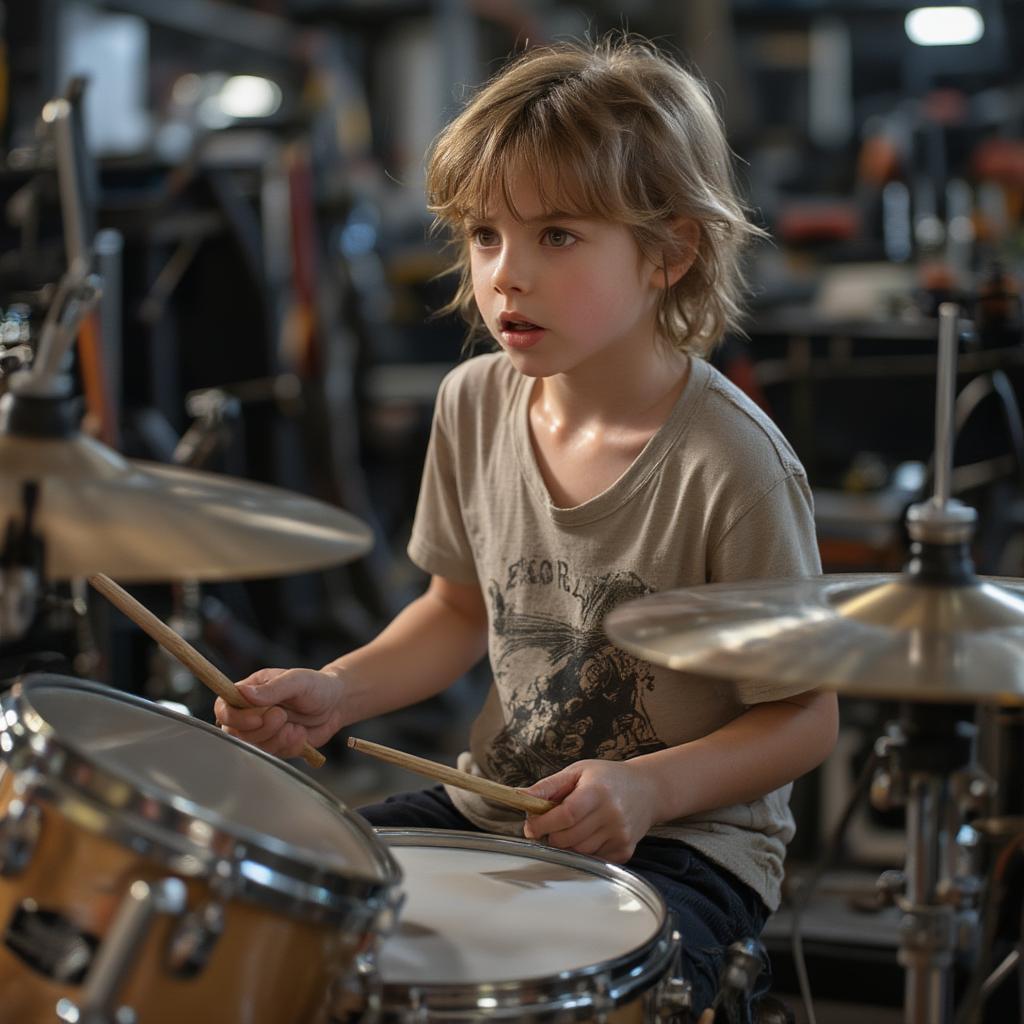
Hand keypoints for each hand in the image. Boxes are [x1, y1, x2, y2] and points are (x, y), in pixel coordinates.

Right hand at [215, 667, 347, 758]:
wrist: (336, 704)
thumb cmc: (316, 686)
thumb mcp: (297, 680)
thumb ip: (272, 688)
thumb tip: (242, 693)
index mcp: (250, 691)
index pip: (224, 707)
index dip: (234, 717)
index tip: (257, 718)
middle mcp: (251, 713)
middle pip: (235, 731)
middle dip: (262, 728)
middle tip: (283, 716)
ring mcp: (262, 732)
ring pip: (254, 746)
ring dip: (277, 738)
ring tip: (295, 725)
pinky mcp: (275, 746)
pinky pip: (274, 754)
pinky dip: (290, 746)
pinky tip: (301, 734)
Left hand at [521, 759, 658, 863]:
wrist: (648, 790)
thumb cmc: (608, 778)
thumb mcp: (578, 772)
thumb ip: (548, 786)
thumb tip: (520, 796)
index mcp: (597, 792)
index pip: (566, 815)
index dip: (544, 824)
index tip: (531, 826)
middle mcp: (612, 815)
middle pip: (569, 838)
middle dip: (552, 835)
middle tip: (551, 825)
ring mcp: (620, 835)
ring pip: (579, 852)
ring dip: (568, 843)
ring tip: (573, 826)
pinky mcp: (624, 851)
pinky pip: (593, 860)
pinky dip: (584, 850)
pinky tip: (590, 833)